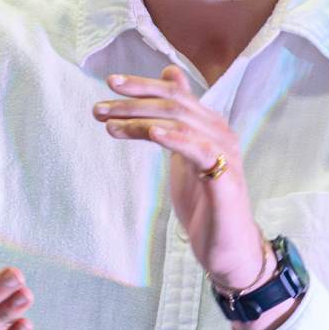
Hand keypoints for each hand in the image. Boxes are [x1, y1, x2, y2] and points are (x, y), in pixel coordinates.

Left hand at [93, 68, 268, 292]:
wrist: (229, 248)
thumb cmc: (205, 203)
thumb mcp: (184, 156)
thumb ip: (175, 123)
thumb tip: (168, 81)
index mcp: (209, 125)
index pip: (174, 93)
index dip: (142, 85)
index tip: (110, 82)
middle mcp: (219, 132)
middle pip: (174, 103)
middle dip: (134, 100)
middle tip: (99, 107)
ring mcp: (225, 153)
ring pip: (179, 122)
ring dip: (140, 120)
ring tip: (110, 125)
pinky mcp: (225, 178)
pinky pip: (198, 149)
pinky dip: (174, 138)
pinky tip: (151, 133)